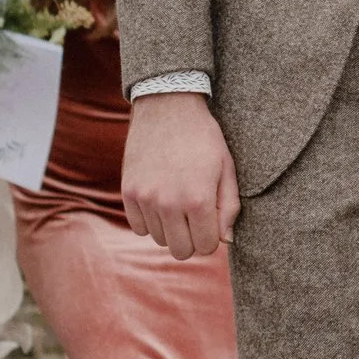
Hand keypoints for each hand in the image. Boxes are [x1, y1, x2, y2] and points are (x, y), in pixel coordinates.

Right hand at [120, 92, 241, 260]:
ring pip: (159, 240)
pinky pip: (139, 228)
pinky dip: (150, 221)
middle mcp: (169, 203)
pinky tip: (160, 201)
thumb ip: (230, 207)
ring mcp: (145, 199)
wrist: (167, 108)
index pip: (206, 246)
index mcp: (198, 199)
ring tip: (178, 202)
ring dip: (171, 229)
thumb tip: (226, 240)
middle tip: (196, 217)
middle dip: (192, 239)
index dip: (212, 237)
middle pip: (182, 251)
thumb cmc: (203, 138)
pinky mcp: (128, 192)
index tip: (212, 221)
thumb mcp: (226, 168)